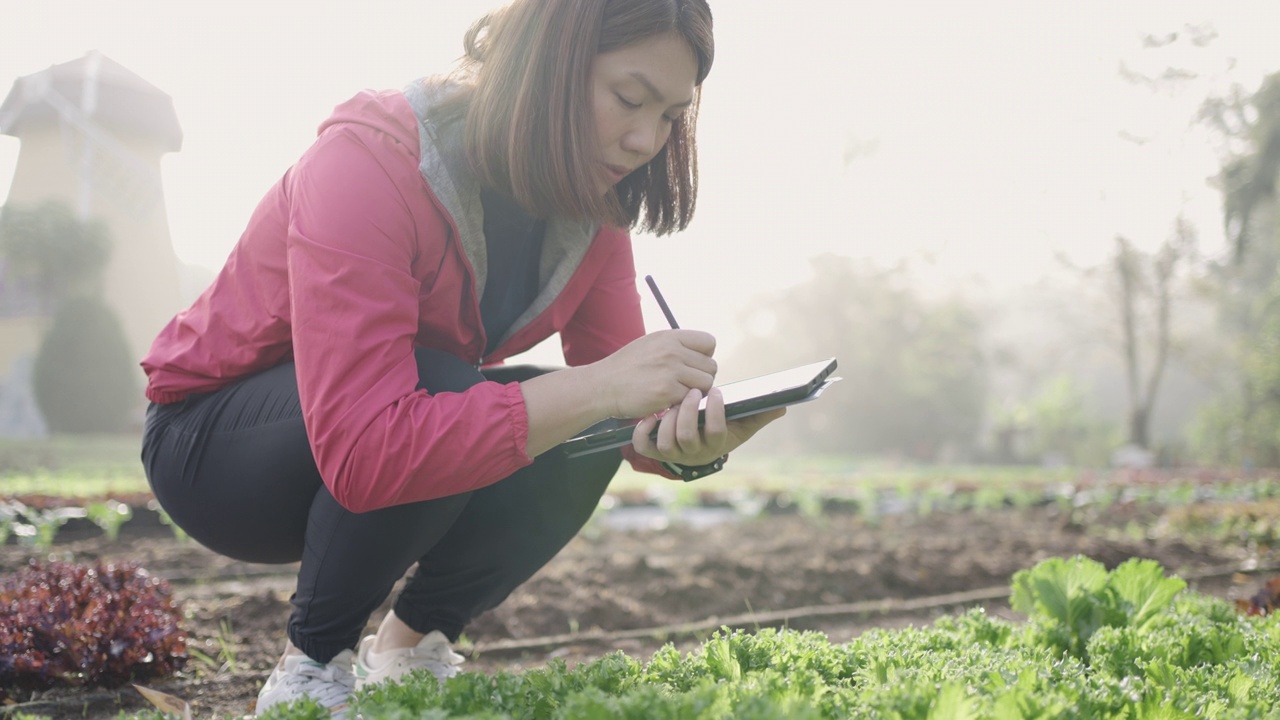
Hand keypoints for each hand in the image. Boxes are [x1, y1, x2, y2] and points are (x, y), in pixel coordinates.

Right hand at [592, 329, 717, 418]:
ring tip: (677, 393)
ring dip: (695, 392)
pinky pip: (691, 399)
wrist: (602, 386)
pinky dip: (682, 403)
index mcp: (670, 336)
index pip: (709, 342)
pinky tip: (668, 401)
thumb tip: (704, 354)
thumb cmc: (627, 367)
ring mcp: (671, 371)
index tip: (692, 366)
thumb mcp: (651, 344)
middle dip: (701, 378)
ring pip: (706, 384)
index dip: (705, 356)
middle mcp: (673, 351)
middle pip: (711, 366)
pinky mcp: (667, 392)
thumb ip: (677, 346)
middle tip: (684, 385)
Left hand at [631, 387, 786, 466]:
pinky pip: (644, 446)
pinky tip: (652, 415)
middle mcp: (693, 452)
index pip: (716, 432)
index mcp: (715, 444)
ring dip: (668, 419)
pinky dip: (644, 431)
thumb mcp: (741, 425)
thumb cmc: (721, 431)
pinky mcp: (654, 450)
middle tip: (693, 390)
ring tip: (675, 399)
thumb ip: (759, 415)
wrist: (696, 449)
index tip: (718, 391)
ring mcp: (673, 453)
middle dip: (689, 411)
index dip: (716, 412)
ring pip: (667, 441)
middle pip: (687, 437)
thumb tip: (782, 405)